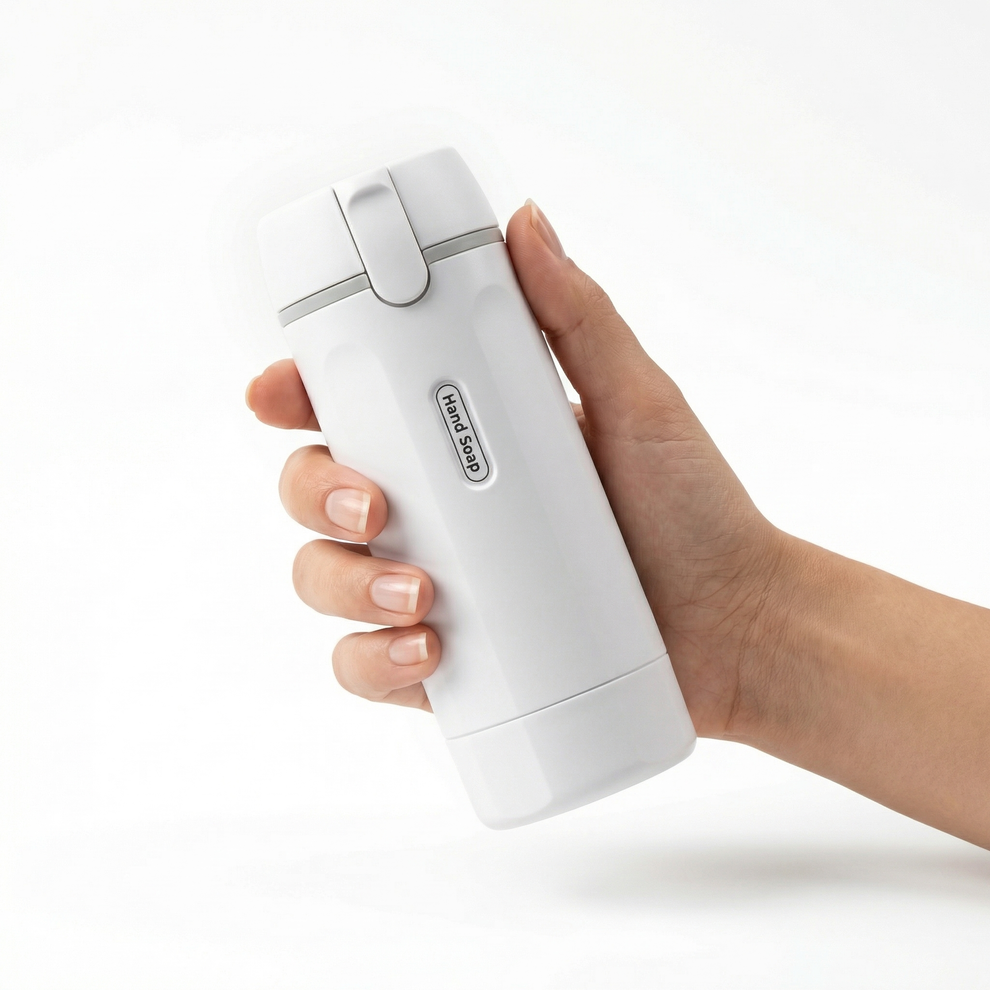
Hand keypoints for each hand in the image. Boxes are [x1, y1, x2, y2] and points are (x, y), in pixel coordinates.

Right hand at [246, 201, 784, 738]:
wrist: (734, 624)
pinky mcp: (448, 662)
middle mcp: (436, 513)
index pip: (353, 411)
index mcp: (465, 443)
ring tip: (421, 594)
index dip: (294, 398)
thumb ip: (578, 317)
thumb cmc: (692, 511)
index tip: (277, 391)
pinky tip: (423, 651)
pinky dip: (373, 662)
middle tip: (375, 506)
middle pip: (314, 493)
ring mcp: (433, 588)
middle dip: (314, 495)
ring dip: (341, 585)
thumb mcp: (636, 402)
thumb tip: (525, 222)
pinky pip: (367, 665)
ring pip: (324, 580)